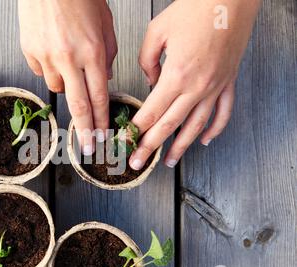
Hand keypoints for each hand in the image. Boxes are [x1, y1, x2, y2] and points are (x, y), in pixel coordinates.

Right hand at [18, 0, 116, 154]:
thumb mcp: (106, 25)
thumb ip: (107, 56)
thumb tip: (104, 80)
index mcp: (93, 52)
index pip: (99, 97)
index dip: (101, 121)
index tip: (103, 138)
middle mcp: (69, 58)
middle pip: (78, 105)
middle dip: (85, 131)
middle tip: (89, 148)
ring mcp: (46, 56)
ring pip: (57, 87)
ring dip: (65, 83)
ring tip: (68, 60)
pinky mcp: (29, 51)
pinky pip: (40, 70)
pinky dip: (48, 66)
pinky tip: (52, 49)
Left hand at [130, 0, 260, 169]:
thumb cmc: (195, 9)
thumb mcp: (157, 32)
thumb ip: (147, 61)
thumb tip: (150, 81)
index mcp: (176, 75)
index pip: (151, 112)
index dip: (136, 130)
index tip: (125, 142)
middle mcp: (197, 86)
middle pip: (169, 125)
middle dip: (150, 147)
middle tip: (137, 163)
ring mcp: (215, 87)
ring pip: (196, 126)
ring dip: (181, 147)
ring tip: (168, 161)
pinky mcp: (228, 82)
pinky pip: (223, 113)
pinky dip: (214, 130)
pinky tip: (204, 141)